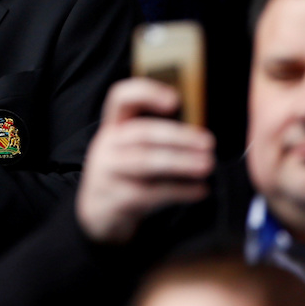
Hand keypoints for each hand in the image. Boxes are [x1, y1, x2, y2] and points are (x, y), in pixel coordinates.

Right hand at [75, 79, 215, 243]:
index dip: (146, 92)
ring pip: (145, 162)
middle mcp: (106, 144)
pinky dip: (180, 191)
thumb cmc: (127, 174)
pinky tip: (200, 190)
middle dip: (177, 136)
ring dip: (180, 162)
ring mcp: (107, 171)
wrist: (97, 213)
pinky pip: (151, 192)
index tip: (175, 100)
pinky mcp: (115, 198)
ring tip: (207, 165)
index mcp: (114, 126)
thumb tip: (199, 133)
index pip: (121, 98)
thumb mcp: (131, 150)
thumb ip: (156, 138)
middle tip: (207, 142)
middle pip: (141, 132)